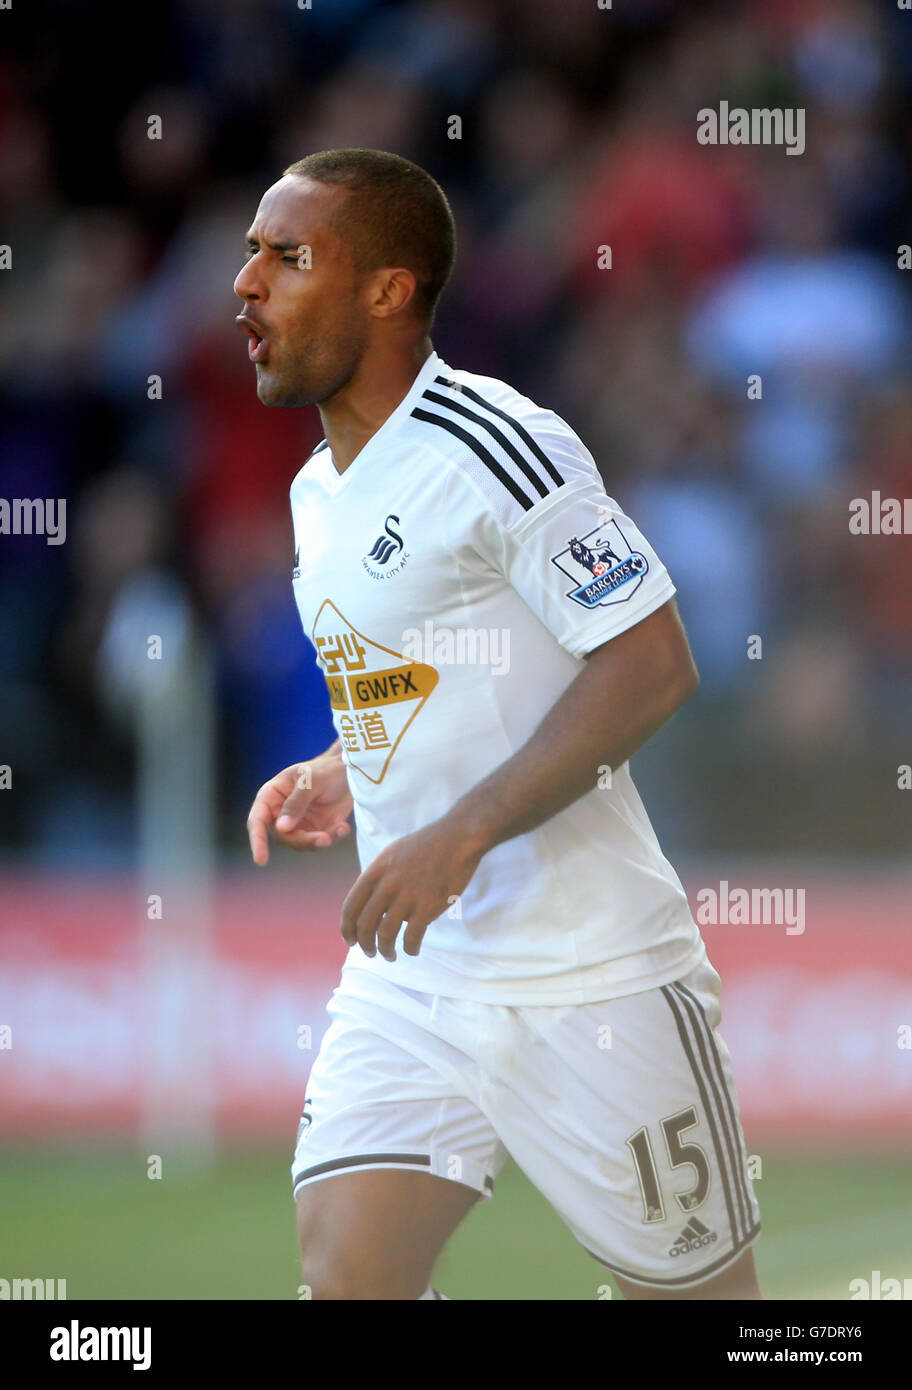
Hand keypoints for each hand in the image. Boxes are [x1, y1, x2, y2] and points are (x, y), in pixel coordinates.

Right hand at [247, 753, 352, 864]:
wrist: (348, 772)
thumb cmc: (324, 770)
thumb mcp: (310, 781)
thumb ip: (296, 803)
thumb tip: (281, 828)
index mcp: (271, 796)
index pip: (257, 820)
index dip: (257, 840)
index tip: (261, 860)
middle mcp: (281, 812)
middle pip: (283, 836)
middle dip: (303, 840)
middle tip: (324, 838)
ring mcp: (298, 822)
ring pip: (301, 842)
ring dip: (320, 840)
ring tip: (340, 828)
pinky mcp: (316, 829)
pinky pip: (319, 841)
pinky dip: (332, 836)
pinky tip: (343, 826)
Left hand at [340, 817, 483, 960]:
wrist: (457, 838)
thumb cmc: (425, 846)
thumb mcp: (391, 854)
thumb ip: (378, 877)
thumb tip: (370, 904)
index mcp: (375, 871)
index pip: (351, 906)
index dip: (346, 928)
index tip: (350, 940)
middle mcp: (387, 884)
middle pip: (365, 924)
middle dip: (364, 944)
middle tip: (369, 952)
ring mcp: (408, 896)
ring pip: (386, 934)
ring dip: (385, 950)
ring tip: (390, 955)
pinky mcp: (428, 906)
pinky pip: (412, 937)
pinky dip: (410, 948)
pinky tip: (412, 949)